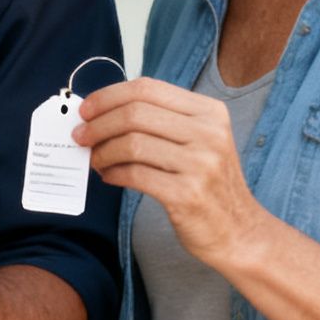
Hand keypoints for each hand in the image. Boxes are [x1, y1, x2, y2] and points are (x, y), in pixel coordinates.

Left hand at [75, 77, 267, 267]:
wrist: (239, 231)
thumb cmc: (208, 183)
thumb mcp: (198, 140)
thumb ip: (159, 121)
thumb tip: (100, 111)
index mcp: (209, 112)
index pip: (147, 89)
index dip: (108, 96)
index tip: (86, 109)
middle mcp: (208, 133)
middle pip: (134, 113)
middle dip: (98, 124)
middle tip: (80, 137)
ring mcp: (200, 164)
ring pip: (131, 144)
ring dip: (102, 152)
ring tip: (95, 161)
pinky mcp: (187, 194)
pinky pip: (135, 175)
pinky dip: (113, 174)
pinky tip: (109, 177)